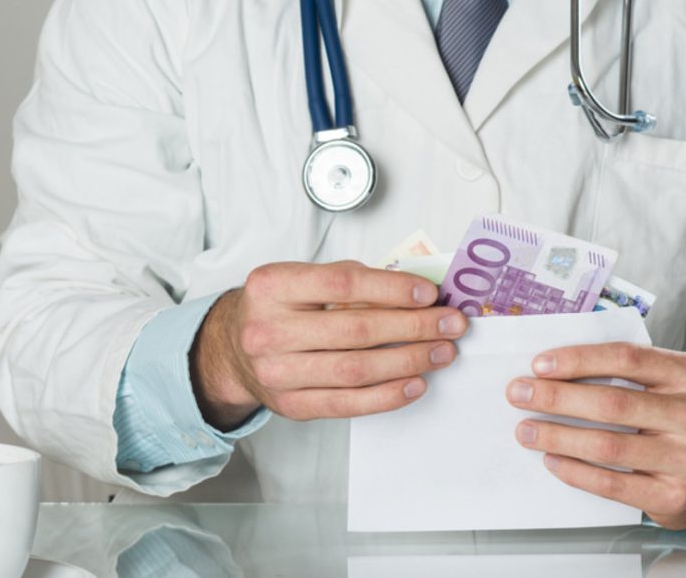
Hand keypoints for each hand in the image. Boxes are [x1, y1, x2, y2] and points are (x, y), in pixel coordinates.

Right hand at [191, 261, 467, 428]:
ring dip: (410, 361)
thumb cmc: (279, 308)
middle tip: (451, 324)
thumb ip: (352, 281)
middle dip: (414, 327)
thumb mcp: (303, 280)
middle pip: (356, 329)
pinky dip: (388, 395)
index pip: (342, 282)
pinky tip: (416, 382)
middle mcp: (268, 329)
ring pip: (357, 369)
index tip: (429, 294)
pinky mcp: (291, 406)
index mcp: (272, 286)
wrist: (234, 349)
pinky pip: (349, 403)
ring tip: (442, 352)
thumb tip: (416, 293)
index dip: (392, 288)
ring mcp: (277, 373)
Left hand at [505, 343, 685, 529]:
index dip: (578, 359)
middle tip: (519, 394)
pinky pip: (612, 484)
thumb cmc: (674, 418)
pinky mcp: (673, 496)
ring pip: (608, 445)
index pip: (627, 358)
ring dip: (557, 436)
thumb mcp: (666, 384)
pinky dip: (575, 471)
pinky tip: (551, 459)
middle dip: (556, 397)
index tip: (538, 364)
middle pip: (612, 402)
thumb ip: (624, 372)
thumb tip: (552, 369)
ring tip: (526, 430)